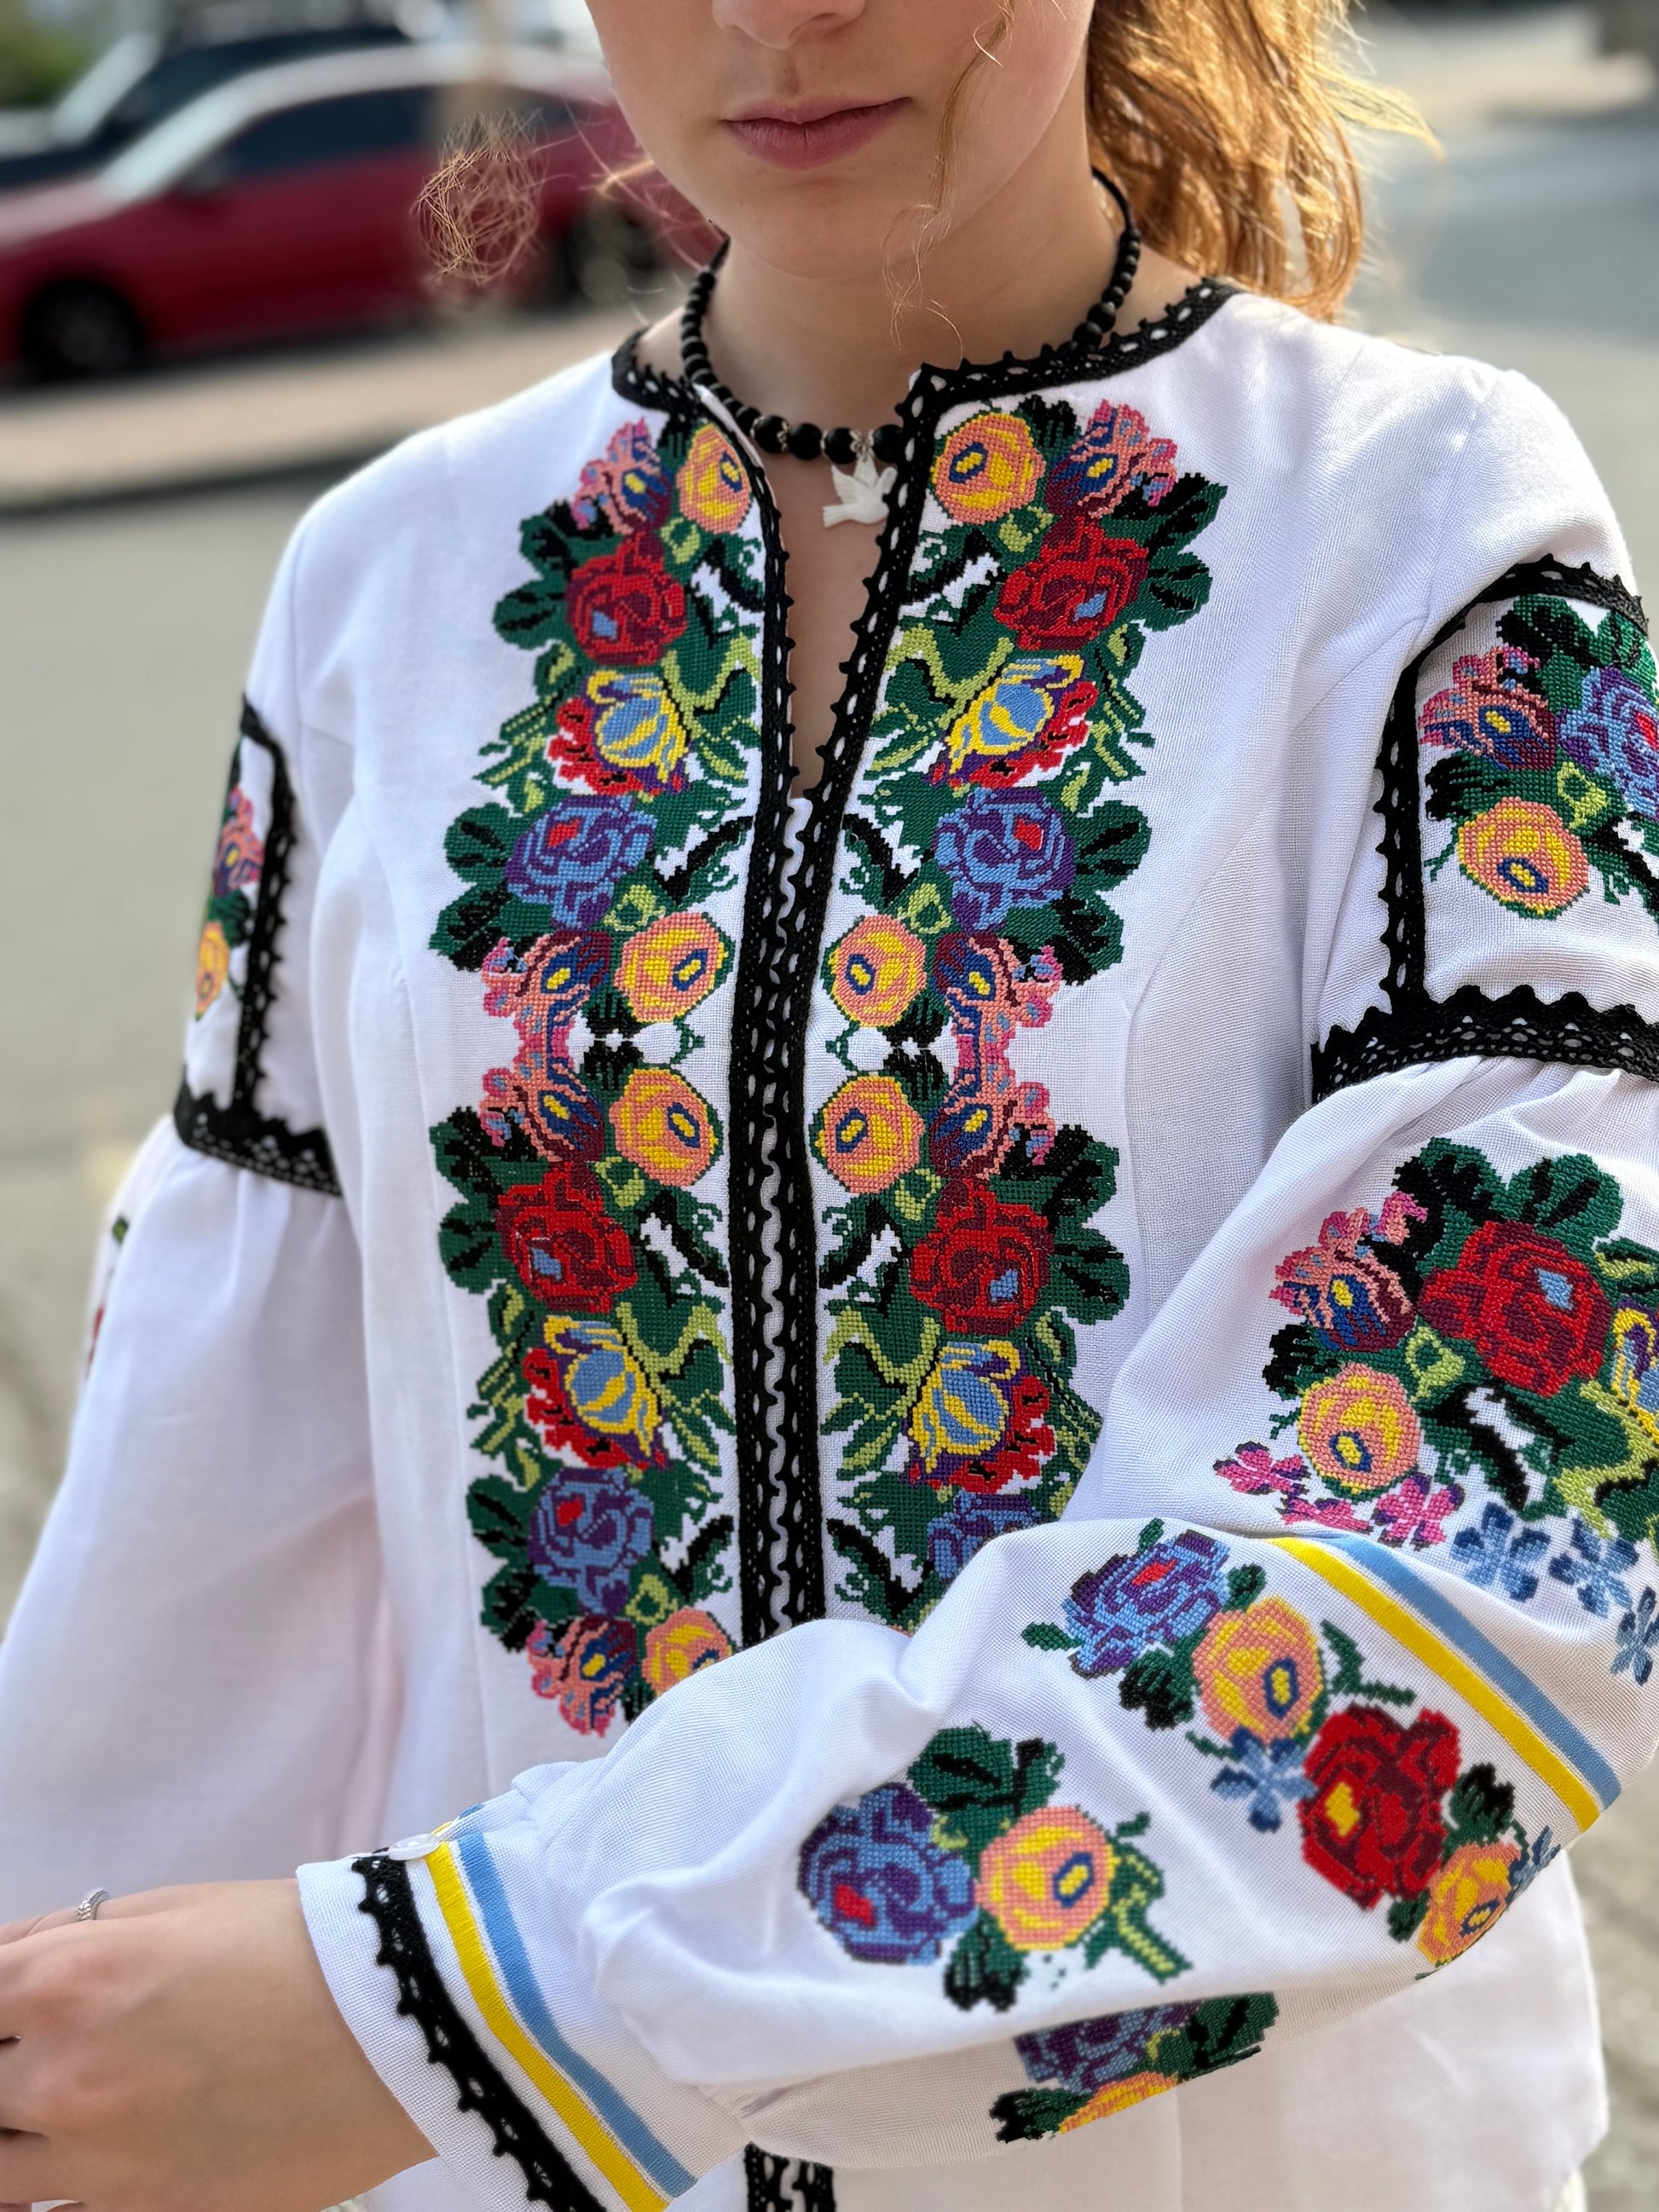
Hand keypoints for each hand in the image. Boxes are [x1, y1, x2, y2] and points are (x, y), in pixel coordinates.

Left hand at [0, 1880, 431, 2211]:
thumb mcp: (170, 1908)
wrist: (400, 2016)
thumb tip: (5, 1963)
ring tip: (72, 2104)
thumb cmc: (292, 1943)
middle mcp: (61, 2079)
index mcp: (63, 1981)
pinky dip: (54, 2190)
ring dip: (14, 2137)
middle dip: (6, 2066)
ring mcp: (98, 2163)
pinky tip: (87, 2157)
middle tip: (44, 2055)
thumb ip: (67, 1937)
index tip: (10, 2012)